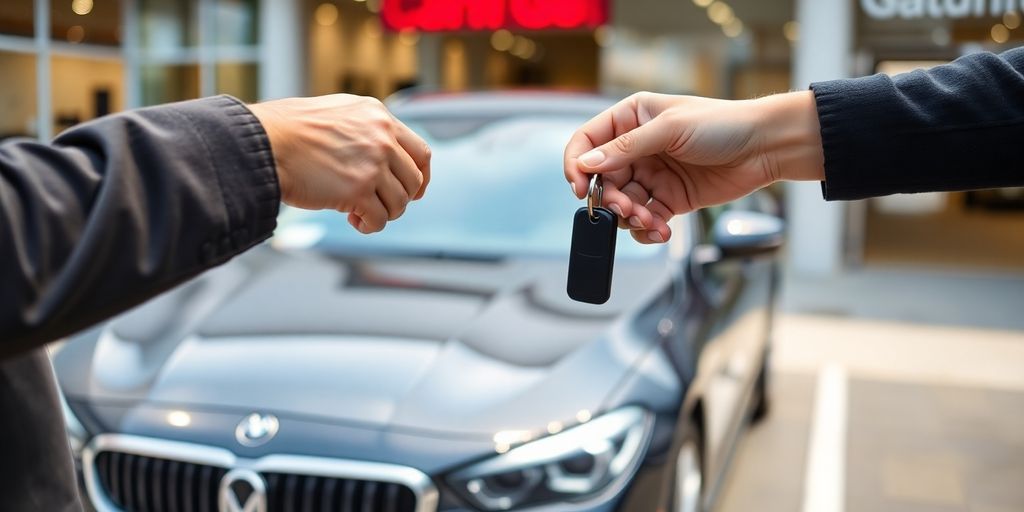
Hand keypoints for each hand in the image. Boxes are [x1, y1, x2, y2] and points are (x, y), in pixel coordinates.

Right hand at [249, 94, 430, 233]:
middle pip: (413, 181)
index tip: (413, 191)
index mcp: (378, 116)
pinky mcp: (358, 191)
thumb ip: (364, 129)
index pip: (421, 152)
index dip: (421, 177)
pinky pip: (380, 219)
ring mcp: (372, 165)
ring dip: (384, 213)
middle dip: (400, 198)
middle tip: (378, 204)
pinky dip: (370, 226)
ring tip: (360, 213)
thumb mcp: (337, 113)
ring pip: (399, 203)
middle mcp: (382, 138)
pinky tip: (354, 221)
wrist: (264, 143)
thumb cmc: (289, 131)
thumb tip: (384, 155)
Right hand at [564, 91, 822, 242]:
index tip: (579, 188)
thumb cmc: (723, 124)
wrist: (764, 148)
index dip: (577, 165)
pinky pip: (644, 219)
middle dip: (610, 199)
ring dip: (630, 217)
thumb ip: (626, 148)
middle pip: (602, 179)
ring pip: (621, 203)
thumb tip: (587, 164)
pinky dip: (647, 229)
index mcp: (631, 118)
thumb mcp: (670, 129)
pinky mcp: (668, 199)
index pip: (587, 141)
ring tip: (651, 220)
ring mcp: (651, 175)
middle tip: (627, 208)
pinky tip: (660, 230)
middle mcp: (636, 147)